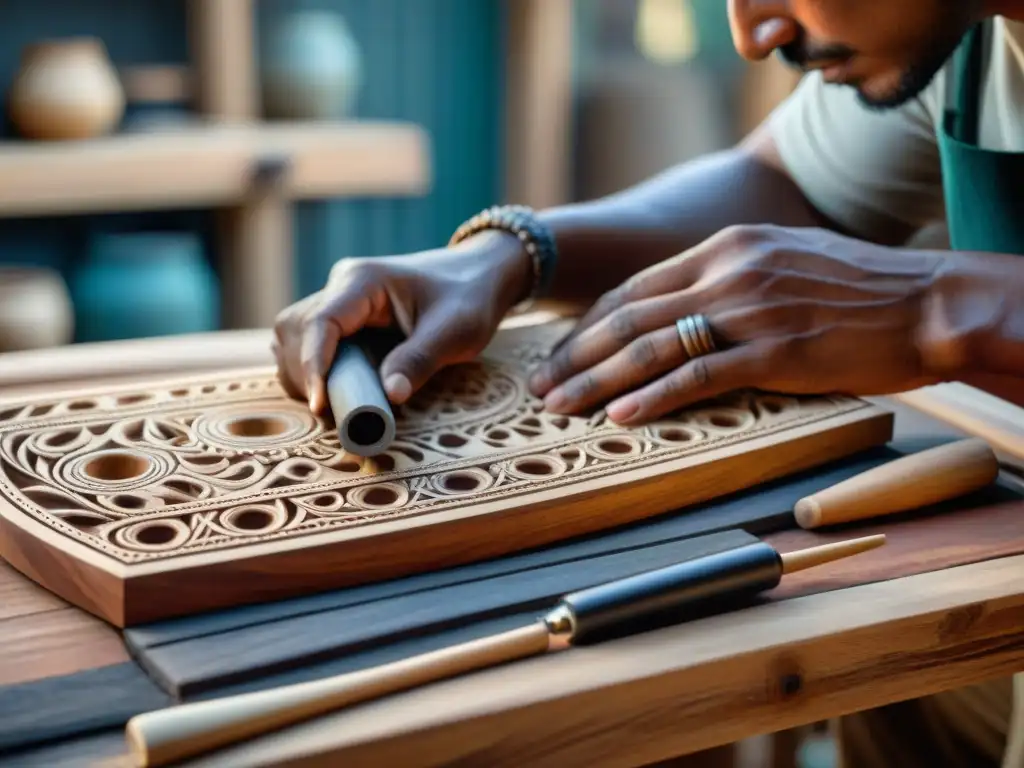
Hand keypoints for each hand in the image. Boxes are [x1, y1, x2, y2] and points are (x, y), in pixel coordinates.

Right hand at [273, 231, 530, 413]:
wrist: (478, 276)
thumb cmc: (470, 297)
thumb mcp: (456, 330)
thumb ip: (421, 359)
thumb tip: (390, 396)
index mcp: (362, 281)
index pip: (320, 323)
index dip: (313, 365)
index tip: (321, 404)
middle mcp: (341, 287)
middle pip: (295, 332)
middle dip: (305, 374)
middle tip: (334, 412)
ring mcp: (338, 303)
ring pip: (293, 340)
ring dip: (304, 375)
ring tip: (337, 406)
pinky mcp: (342, 322)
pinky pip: (310, 347)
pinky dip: (315, 374)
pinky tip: (340, 395)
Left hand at [527, 224, 950, 424]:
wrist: (927, 301)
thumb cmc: (856, 289)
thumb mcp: (780, 261)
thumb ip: (727, 278)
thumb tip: (682, 309)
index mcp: (724, 248)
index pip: (636, 289)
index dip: (591, 325)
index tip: (563, 353)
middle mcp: (728, 271)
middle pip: (628, 317)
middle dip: (577, 355)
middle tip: (541, 386)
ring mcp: (749, 309)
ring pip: (650, 346)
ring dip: (597, 381)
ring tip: (561, 407)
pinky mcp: (775, 351)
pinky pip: (697, 375)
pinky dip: (652, 397)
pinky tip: (621, 417)